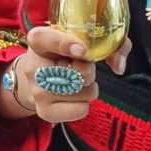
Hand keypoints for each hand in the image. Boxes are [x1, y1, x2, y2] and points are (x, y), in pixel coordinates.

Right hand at [8, 25, 129, 124]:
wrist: (42, 79)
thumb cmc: (68, 55)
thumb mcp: (86, 40)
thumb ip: (110, 44)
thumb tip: (118, 66)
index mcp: (38, 40)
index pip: (44, 39)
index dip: (64, 44)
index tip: (83, 50)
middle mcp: (32, 66)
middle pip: (73, 72)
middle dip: (88, 71)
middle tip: (82, 67)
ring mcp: (36, 91)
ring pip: (81, 92)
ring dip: (89, 87)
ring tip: (77, 82)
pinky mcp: (44, 111)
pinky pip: (80, 109)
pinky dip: (85, 103)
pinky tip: (75, 96)